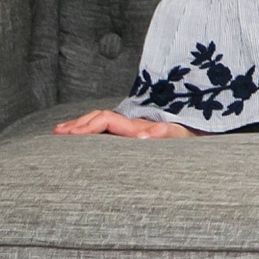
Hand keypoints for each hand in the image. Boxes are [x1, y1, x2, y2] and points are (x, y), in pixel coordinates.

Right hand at [54, 108, 195, 138]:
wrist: (202, 136)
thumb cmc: (191, 140)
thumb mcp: (180, 138)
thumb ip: (164, 135)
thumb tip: (144, 135)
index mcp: (138, 126)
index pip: (105, 120)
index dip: (86, 126)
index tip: (68, 135)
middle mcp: (133, 125)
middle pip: (99, 118)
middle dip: (77, 124)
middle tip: (57, 133)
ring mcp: (134, 130)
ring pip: (101, 123)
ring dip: (81, 126)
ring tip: (61, 133)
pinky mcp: (136, 137)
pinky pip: (109, 132)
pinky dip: (92, 132)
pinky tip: (83, 140)